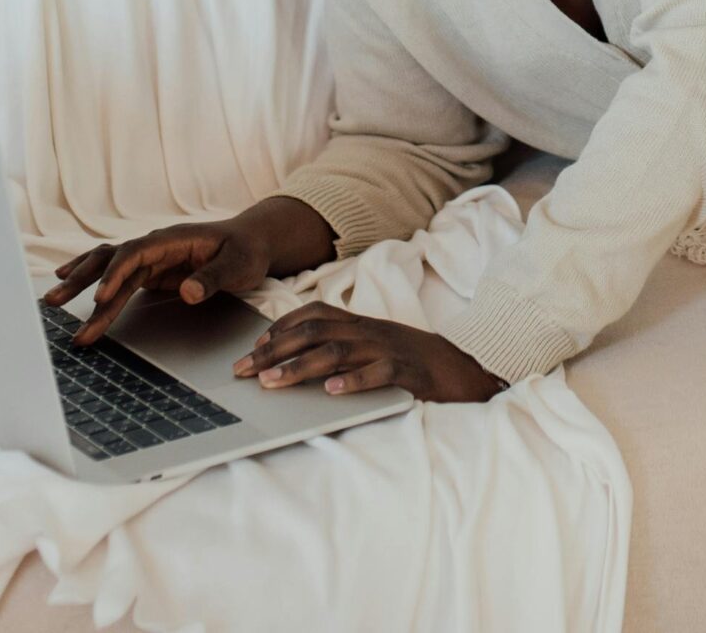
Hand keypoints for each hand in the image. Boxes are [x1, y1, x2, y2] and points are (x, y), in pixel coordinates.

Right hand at [42, 218, 268, 346]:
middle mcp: (156, 245)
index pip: (136, 254)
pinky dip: (93, 282)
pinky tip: (70, 285)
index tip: (102, 298)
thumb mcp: (239, 265)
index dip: (116, 275)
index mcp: (174, 239)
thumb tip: (188, 293)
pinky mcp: (150, 271)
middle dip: (85, 281)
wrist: (252, 243)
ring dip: (81, 283)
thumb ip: (213, 278)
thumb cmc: (246, 251)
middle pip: (112, 260)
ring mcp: (151, 258)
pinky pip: (116, 276)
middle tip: (57, 303)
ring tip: (52, 301)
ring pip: (107, 267)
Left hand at [233, 302, 508, 402]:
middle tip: (243, 371)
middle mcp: (369, 332)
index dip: (280, 329)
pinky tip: (332, 390)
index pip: (313, 315)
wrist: (462, 373)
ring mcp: (388, 350)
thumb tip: (291, 361)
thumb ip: (339, 349)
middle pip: (314, 332)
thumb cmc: (410, 363)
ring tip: (272, 383)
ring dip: (300, 366)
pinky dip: (354, 381)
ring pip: (337, 351)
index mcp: (359, 324)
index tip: (252, 349)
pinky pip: (379, 372)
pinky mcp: (408, 372)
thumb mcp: (372, 349)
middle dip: (274, 350)